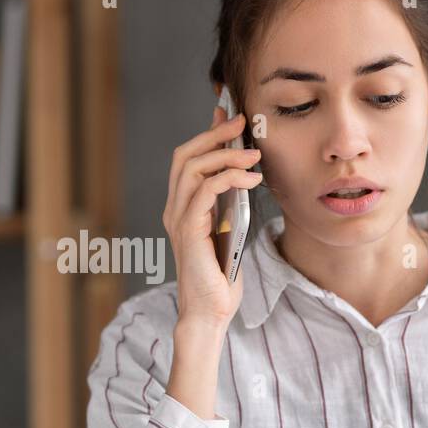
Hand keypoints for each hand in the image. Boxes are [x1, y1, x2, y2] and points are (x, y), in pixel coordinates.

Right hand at [163, 103, 261, 328]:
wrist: (210, 312)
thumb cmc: (221, 278)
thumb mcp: (230, 231)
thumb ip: (231, 205)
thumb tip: (244, 175)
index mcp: (182, 208)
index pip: (187, 159)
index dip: (207, 133)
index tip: (228, 114)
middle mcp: (174, 209)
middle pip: (185, 155)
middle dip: (215, 135)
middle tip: (242, 124)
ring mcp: (178, 219)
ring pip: (192, 168)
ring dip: (226, 155)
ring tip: (254, 156)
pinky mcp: (189, 231)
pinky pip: (204, 191)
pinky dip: (228, 178)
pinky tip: (250, 179)